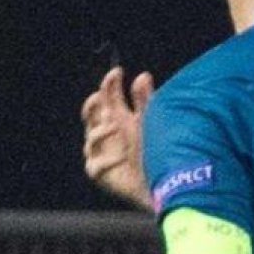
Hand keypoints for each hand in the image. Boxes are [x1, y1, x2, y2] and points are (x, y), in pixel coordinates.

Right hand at [81, 67, 153, 208]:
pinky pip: (95, 165)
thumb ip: (146, 100)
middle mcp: (107, 133)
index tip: (117, 72)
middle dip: (93, 103)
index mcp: (118, 118)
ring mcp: (102, 152)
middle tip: (102, 98)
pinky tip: (120, 157)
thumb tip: (142, 75)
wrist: (163, 181)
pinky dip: (106, 161)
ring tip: (116, 126)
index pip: (107, 97)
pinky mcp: (101, 173)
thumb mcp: (152, 121)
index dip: (109, 83)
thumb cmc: (155, 149)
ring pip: (90, 138)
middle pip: (91, 114)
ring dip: (101, 131)